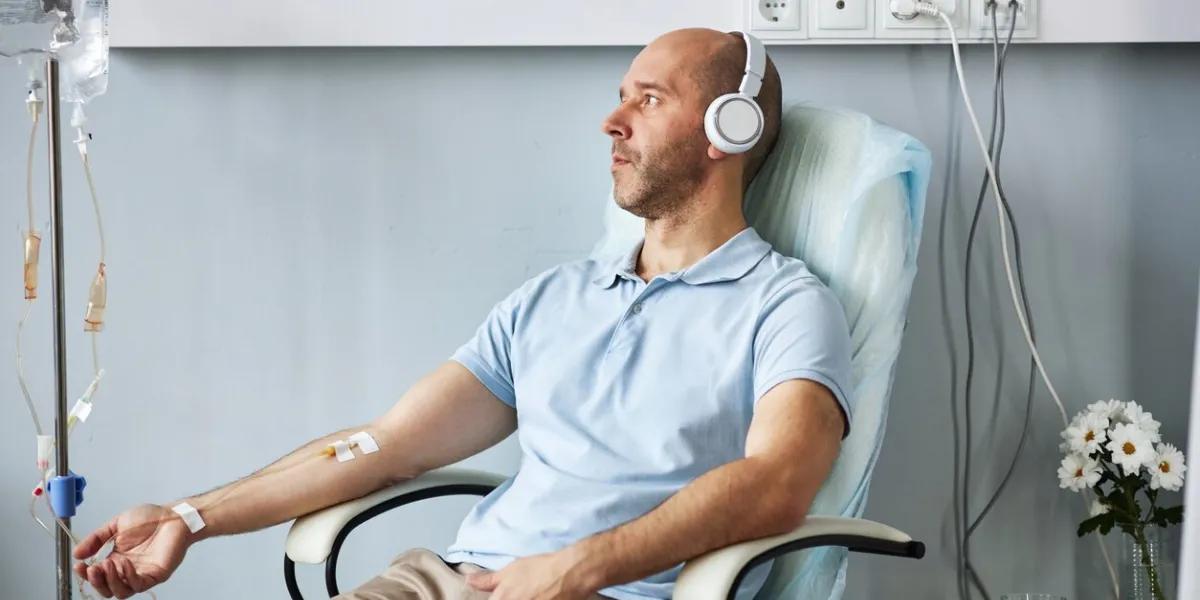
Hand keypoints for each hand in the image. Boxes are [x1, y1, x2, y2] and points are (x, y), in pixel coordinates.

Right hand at [72, 503, 193, 598]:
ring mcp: (142, 574)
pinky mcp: (156, 575)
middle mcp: (128, 570)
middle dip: (96, 582)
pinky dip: (128, 577)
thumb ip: (96, 539)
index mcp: (117, 560)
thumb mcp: (116, 525)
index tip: (79, 565)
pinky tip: (124, 563)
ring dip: (110, 581)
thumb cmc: (149, 518)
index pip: (98, 576)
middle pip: (107, 589)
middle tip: (92, 568)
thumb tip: (76, 554)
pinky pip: (139, 585)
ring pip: (121, 592)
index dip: (86, 574)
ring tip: (107, 565)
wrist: (173, 515)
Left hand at [465, 549, 598, 599]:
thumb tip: (468, 580)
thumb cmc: (539, 569)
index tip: (502, 596)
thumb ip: (487, 580)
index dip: (497, 599)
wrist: (568, 573)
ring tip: (534, 595)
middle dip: (511, 599)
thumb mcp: (509, 571)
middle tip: (524, 593)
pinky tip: (540, 598)